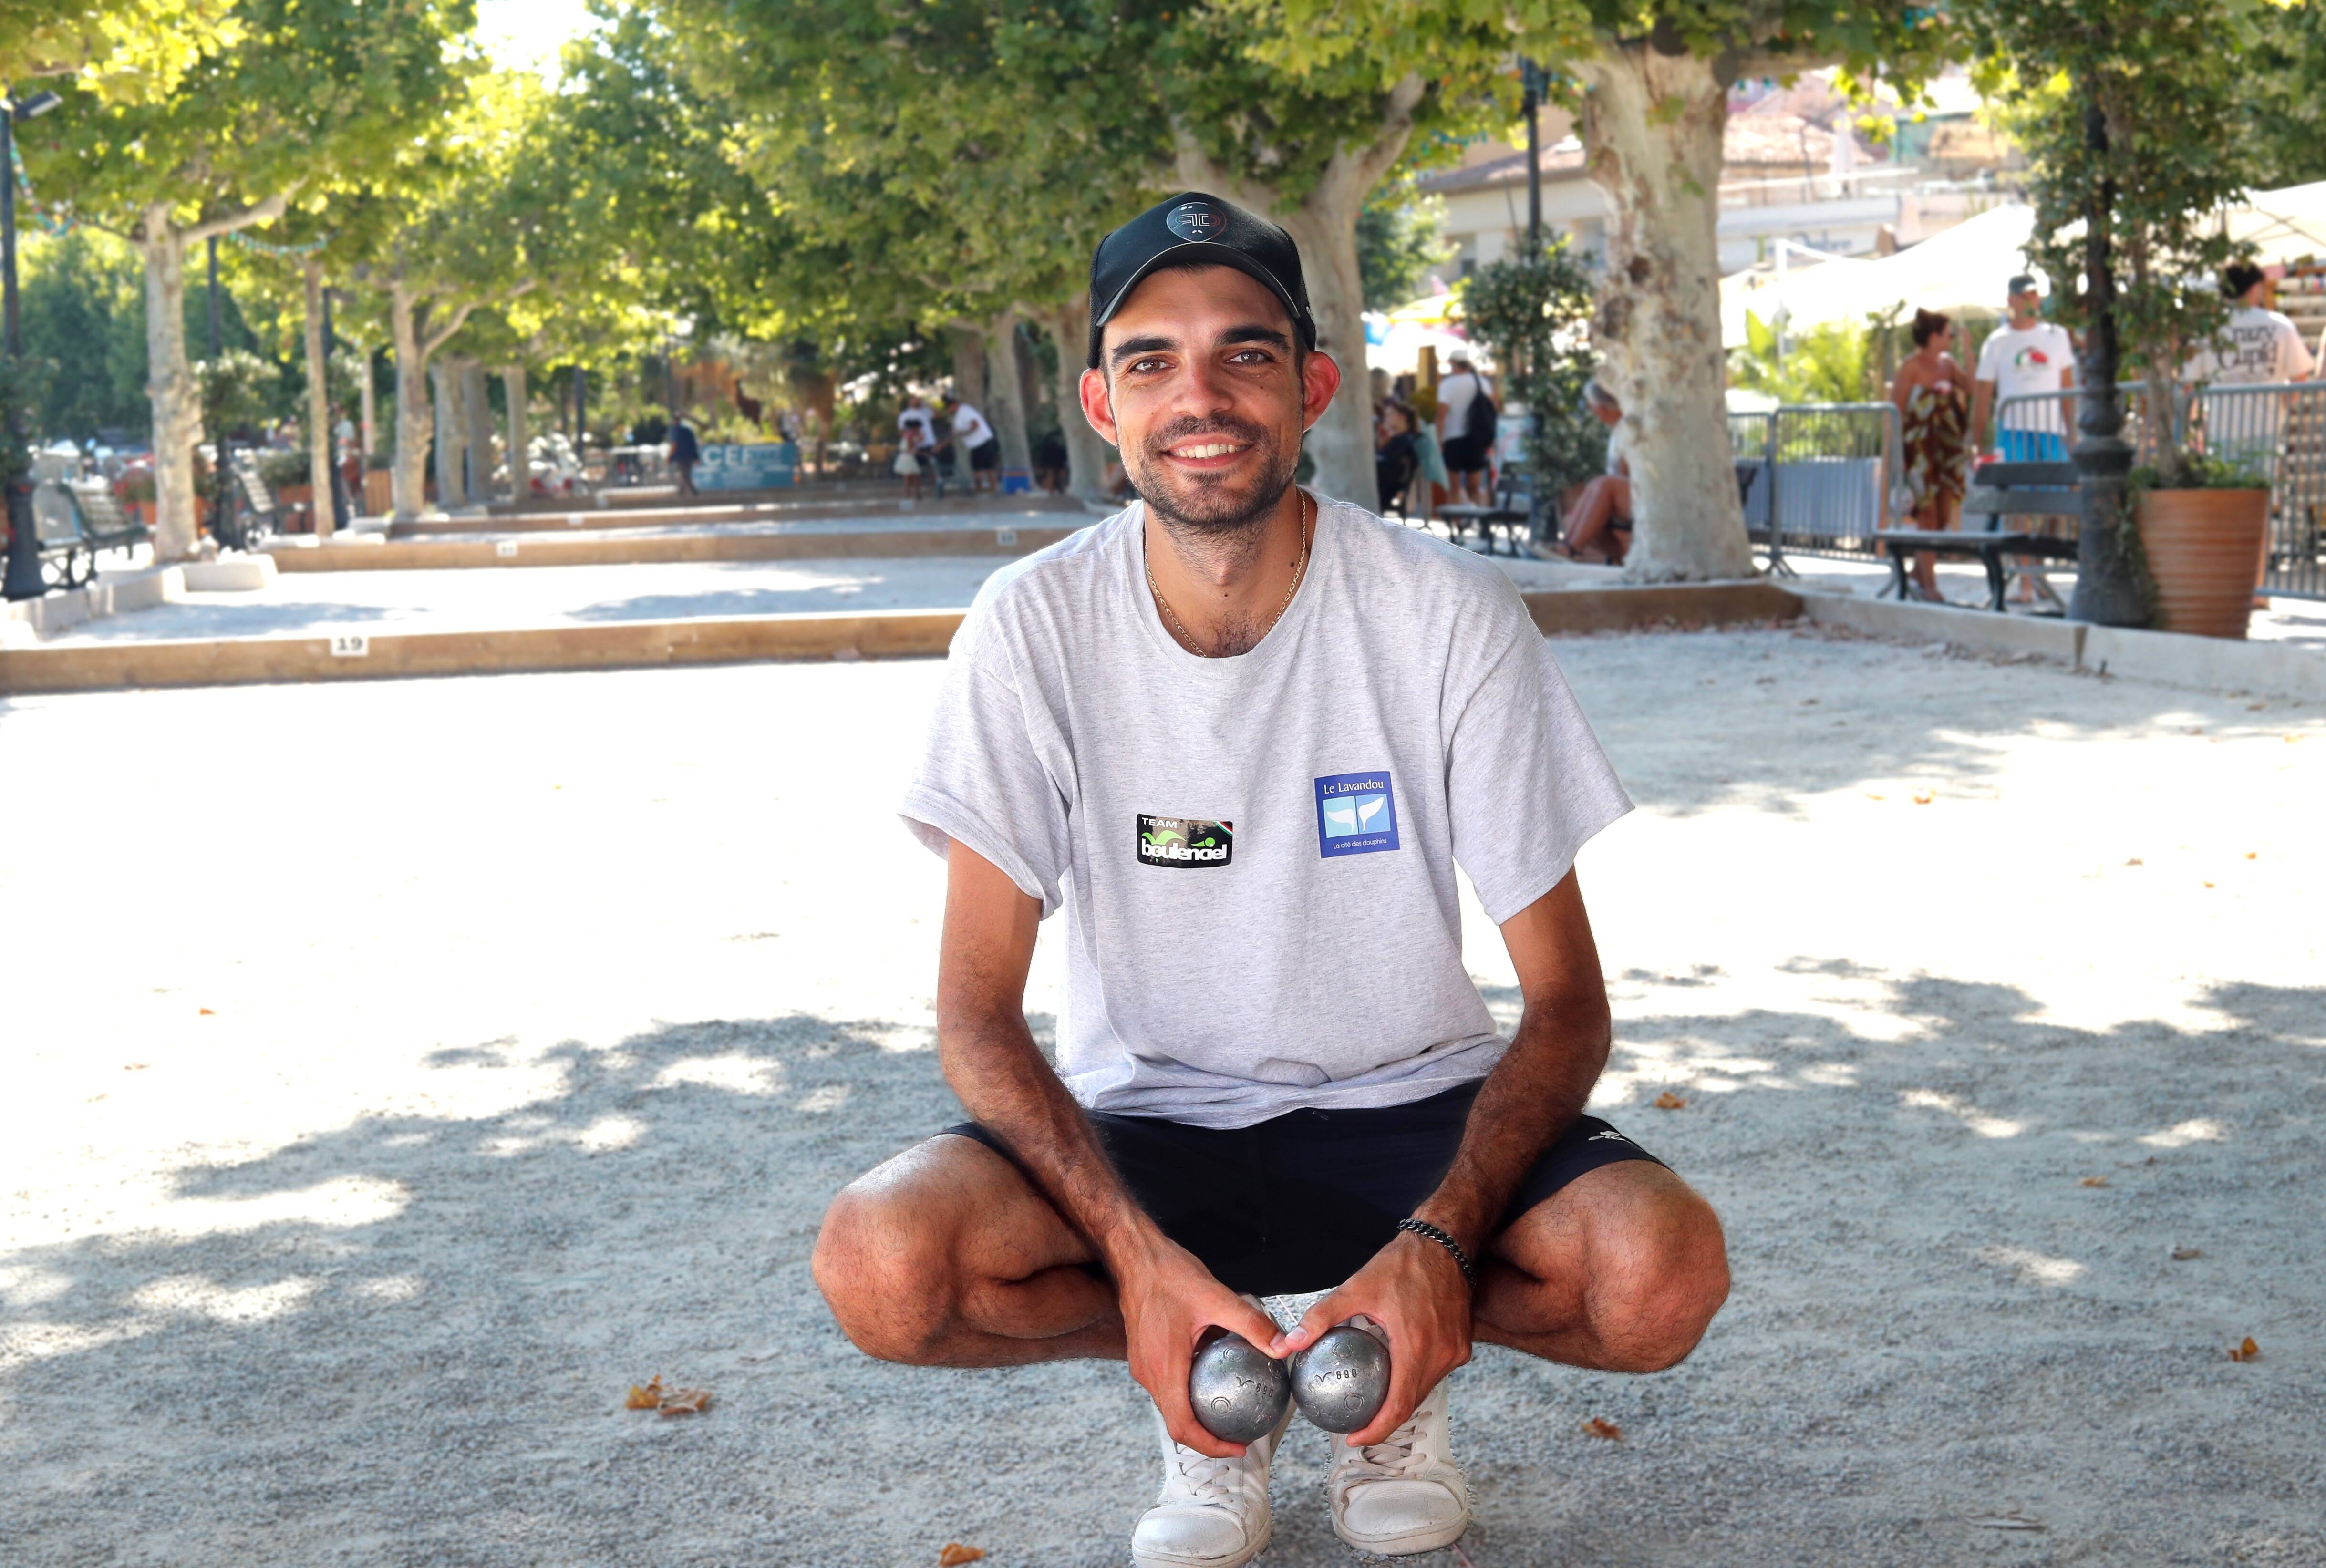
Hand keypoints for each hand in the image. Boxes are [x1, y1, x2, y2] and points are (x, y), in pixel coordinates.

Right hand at [1114, 1230, 1284, 1458]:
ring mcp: (1142, 1365)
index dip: (1210, 1446)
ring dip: (1196, 1415)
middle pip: (1176, 1422)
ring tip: (1228, 1409)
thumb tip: (1283, 1346)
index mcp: (1164, 1368)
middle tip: (1239, 1435)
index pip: (1183, 1427)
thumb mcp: (1216, 1297)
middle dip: (1207, 1436)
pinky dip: (1187, 1394)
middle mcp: (1149, 1373)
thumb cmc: (1169, 1274)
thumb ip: (1251, 1324)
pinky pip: (1166, 1385)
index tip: (1238, 1447)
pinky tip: (1211, 1376)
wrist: (1133, 1255)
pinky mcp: (1143, 1354)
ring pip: (1170, 1404)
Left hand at [1274, 1231, 1472, 1447]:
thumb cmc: (1403, 1265)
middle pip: (1412, 1402)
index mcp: (1416, 1346)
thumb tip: (1289, 1343)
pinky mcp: (1462, 1344)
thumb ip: (1321, 1317)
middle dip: (1385, 1419)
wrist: (1445, 1243)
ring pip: (1426, 1389)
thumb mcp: (1356, 1288)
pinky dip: (1416, 1379)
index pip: (1399, 1405)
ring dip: (1402, 1399)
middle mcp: (1441, 1355)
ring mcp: (1456, 1351)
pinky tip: (1396, 1374)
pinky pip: (1436, 1372)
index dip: (1377, 1429)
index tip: (1354, 1437)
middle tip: (1359, 1422)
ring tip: (1374, 1403)